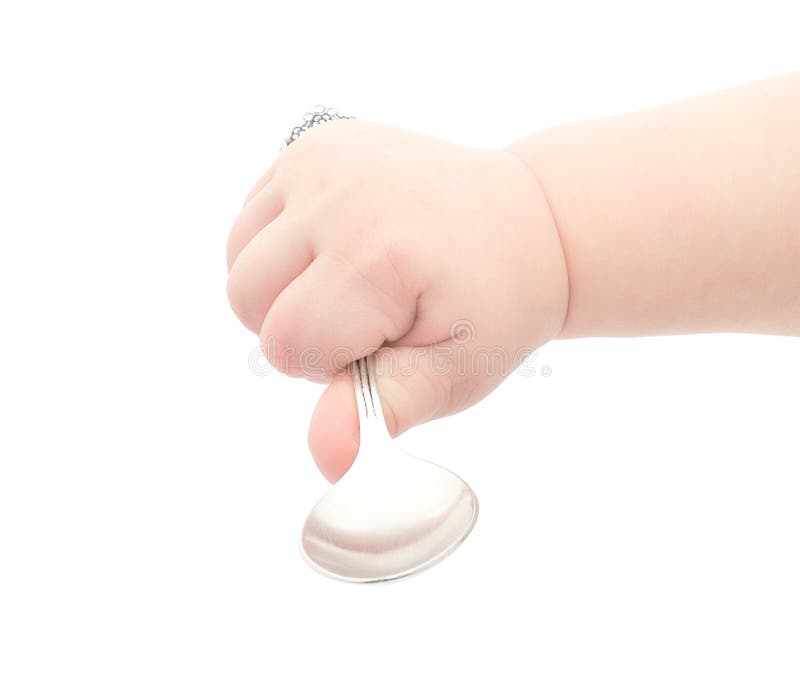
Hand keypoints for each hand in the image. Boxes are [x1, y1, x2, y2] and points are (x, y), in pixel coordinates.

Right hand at [227, 120, 567, 480]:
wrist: (527, 222)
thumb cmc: (494, 305)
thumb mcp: (455, 373)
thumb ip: (382, 412)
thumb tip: (326, 457)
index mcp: (376, 254)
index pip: (289, 345)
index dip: (330, 364)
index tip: (386, 342)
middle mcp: (340, 192)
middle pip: (246, 299)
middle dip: (298, 327)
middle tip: (368, 315)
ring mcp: (322, 159)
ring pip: (240, 259)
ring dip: (281, 289)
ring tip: (351, 282)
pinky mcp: (313, 143)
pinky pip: (253, 220)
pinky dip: (280, 249)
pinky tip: (336, 248)